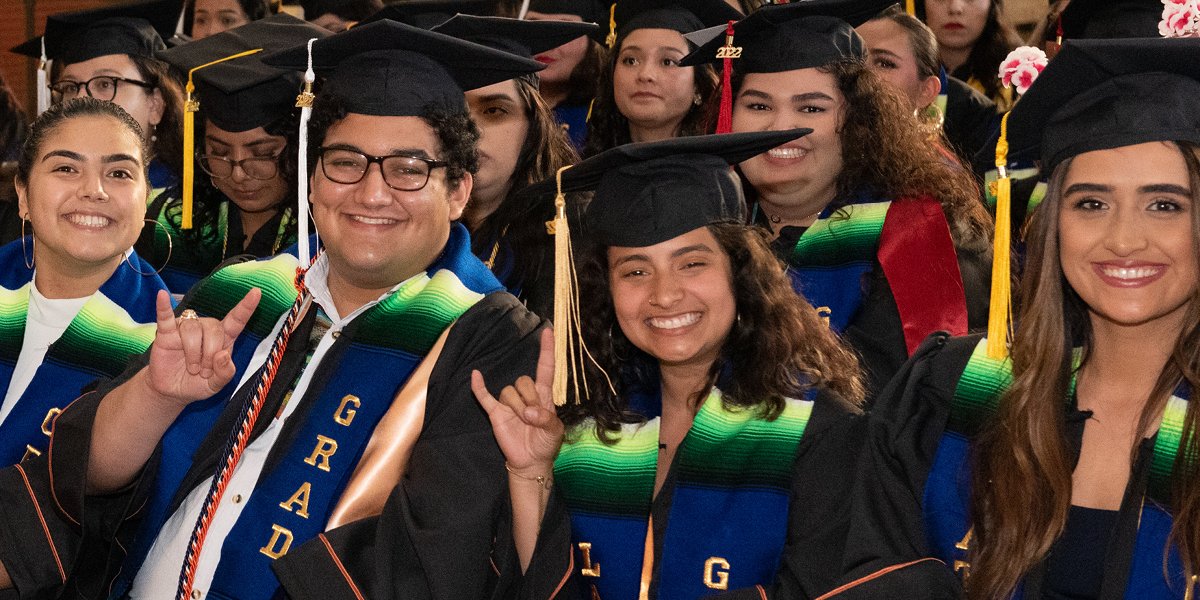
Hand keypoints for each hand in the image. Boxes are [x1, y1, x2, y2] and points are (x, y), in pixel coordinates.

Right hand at [144, 288, 260, 406]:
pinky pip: (165, 317)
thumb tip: (222, 355)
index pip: (237, 319)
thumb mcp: (217, 384)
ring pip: (193, 329)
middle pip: (214, 329)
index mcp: (224, 338)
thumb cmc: (197, 383)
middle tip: (203, 372)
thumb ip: (226, 373)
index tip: (256, 292)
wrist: (172, 392)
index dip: (246, 306)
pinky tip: (162, 296)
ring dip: (193, 352)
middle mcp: (206, 329)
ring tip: (192, 368)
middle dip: (210, 354)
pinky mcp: (166, 333)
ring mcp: (185, 329)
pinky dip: (163, 306)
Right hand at [472, 328, 563, 475]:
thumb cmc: (545, 444)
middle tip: (534, 418)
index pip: (545, 367)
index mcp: (543, 395)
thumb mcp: (555, 431)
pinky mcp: (496, 413)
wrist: (530, 462)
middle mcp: (525, 395)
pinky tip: (475, 375)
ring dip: (517, 406)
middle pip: (524, 380)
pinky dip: (479, 386)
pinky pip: (485, 396)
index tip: (547, 331)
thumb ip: (546, 419)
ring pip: (509, 391)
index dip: (547, 350)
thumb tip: (529, 412)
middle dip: (530, 398)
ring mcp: (509, 403)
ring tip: (523, 422)